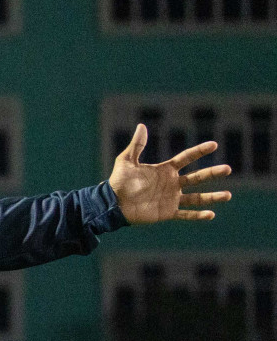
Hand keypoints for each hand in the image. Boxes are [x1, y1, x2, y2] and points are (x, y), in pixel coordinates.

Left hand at [108, 123, 231, 224]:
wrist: (112, 203)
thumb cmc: (118, 182)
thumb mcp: (127, 161)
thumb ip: (137, 145)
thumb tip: (141, 126)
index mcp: (165, 170)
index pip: (186, 158)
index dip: (199, 151)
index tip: (214, 145)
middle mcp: (172, 184)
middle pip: (197, 177)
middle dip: (213, 173)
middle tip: (228, 169)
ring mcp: (171, 198)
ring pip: (197, 197)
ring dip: (212, 197)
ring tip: (228, 195)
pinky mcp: (167, 212)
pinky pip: (186, 214)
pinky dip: (198, 215)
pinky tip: (211, 214)